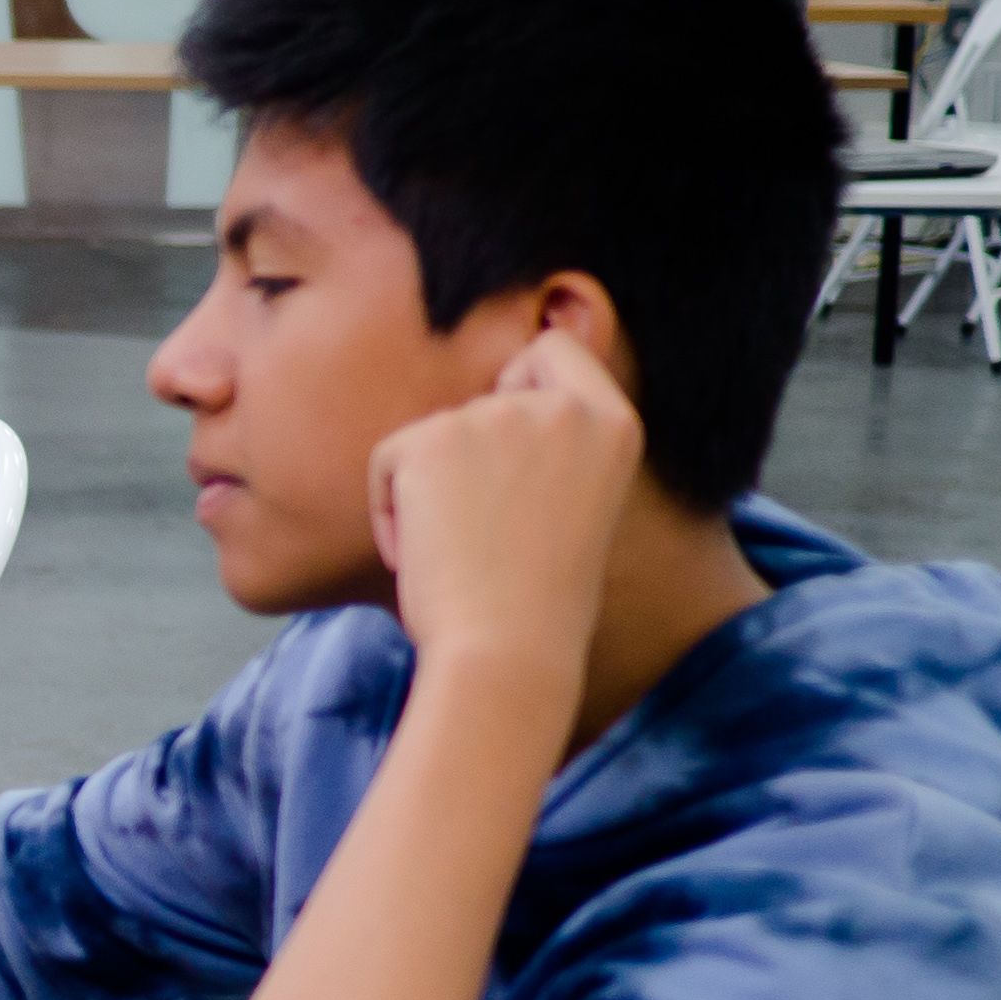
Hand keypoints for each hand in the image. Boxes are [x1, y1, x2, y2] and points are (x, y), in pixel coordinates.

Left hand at [364, 330, 644, 694]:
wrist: (508, 650)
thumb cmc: (538, 602)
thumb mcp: (573, 505)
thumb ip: (547, 451)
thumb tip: (484, 417)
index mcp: (612, 424)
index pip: (556, 349)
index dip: (522, 378)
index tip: (513, 435)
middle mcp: (559, 408)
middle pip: (482, 400)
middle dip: (468, 460)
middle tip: (489, 534)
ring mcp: (494, 417)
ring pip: (434, 436)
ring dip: (431, 493)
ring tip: (464, 554)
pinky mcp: (432, 438)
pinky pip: (388, 461)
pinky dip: (391, 510)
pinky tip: (426, 554)